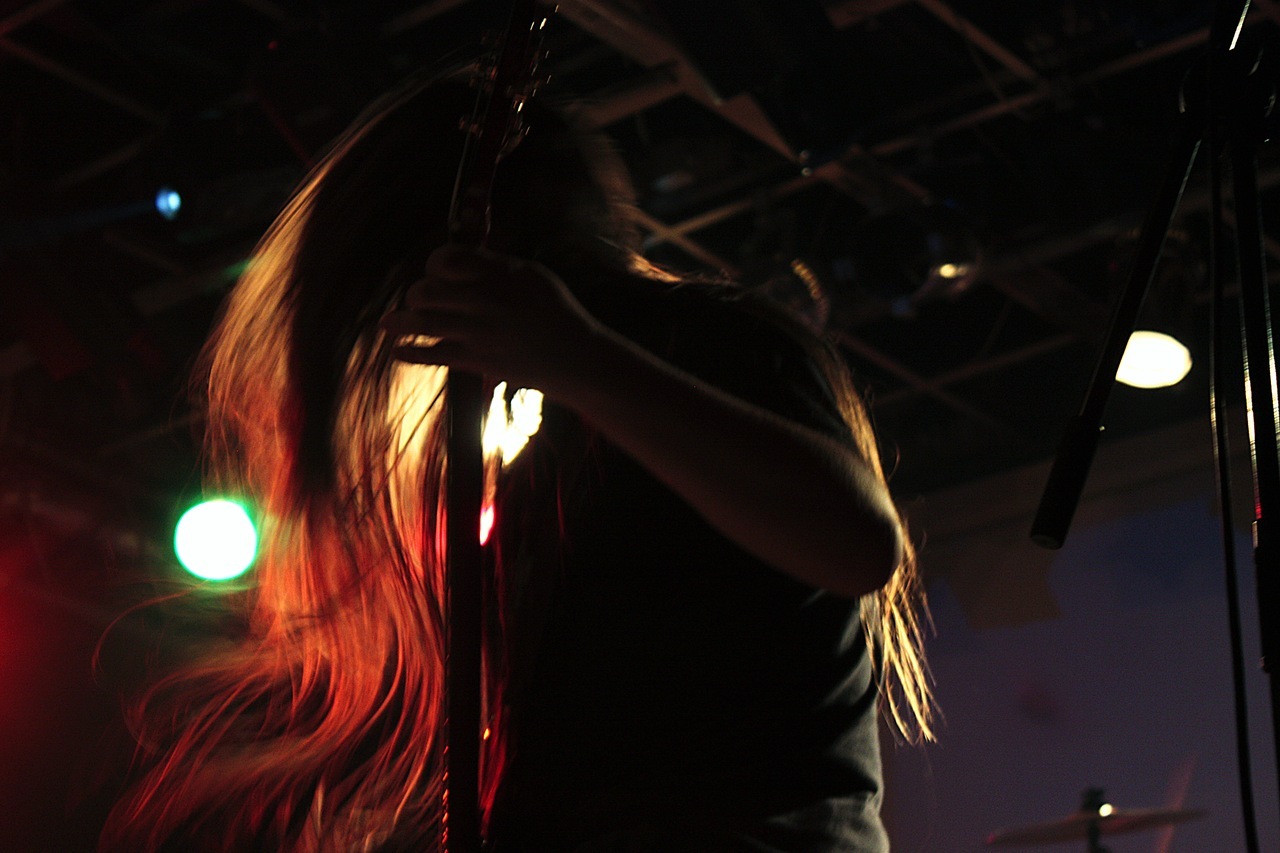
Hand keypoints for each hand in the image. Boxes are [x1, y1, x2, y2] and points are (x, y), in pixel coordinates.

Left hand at [379, 245, 601, 393]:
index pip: (446, 260)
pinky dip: (411, 353)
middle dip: (420, 293)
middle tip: (424, 299)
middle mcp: (485, 300)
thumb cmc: (554, 311)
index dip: (436, 264)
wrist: (574, 357)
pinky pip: (434, 355)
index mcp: (498, 273)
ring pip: (424, 321)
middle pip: (426, 290)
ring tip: (387, 323)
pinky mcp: (477, 360)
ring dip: (400, 322)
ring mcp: (479, 332)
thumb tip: (457, 259)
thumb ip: (494, 265)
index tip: (438, 271)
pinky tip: (398, 351)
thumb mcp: (532, 275)